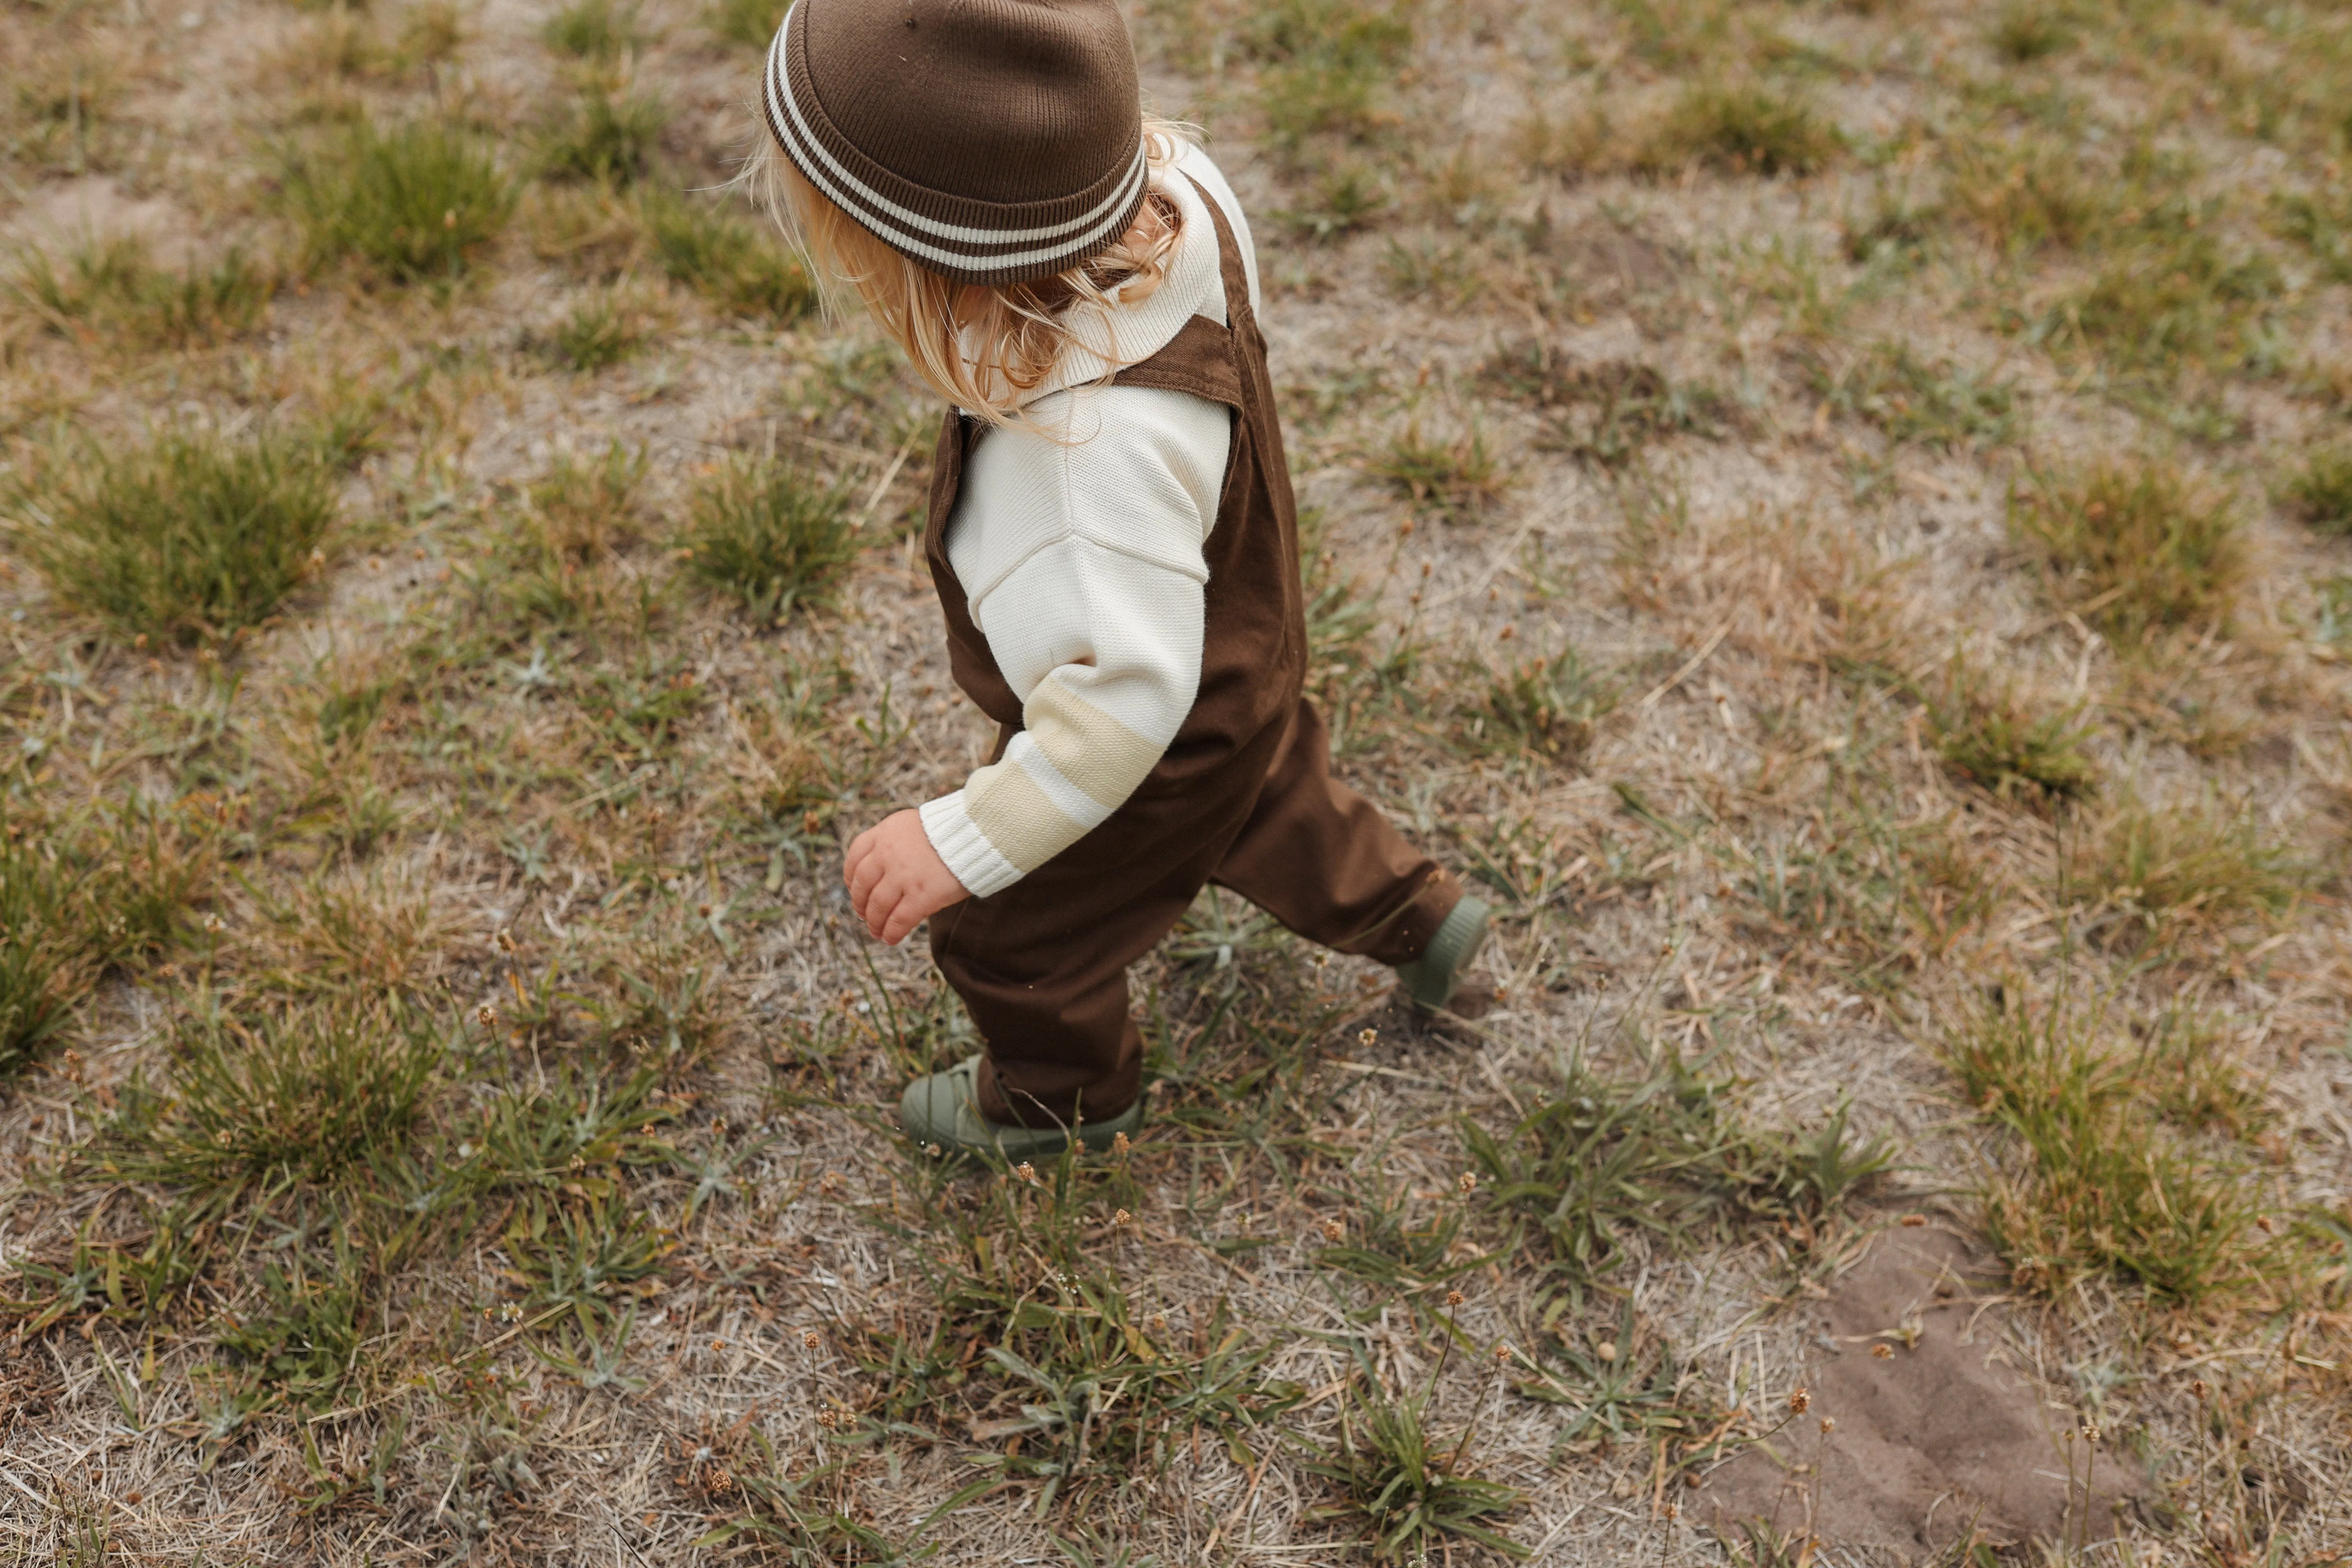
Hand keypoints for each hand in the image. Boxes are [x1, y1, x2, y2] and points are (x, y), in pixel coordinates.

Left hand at [844, 809, 968, 944]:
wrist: (978, 831)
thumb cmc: (953, 830)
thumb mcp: (915, 825)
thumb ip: (896, 842)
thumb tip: (885, 867)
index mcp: (885, 832)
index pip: (855, 856)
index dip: (851, 877)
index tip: (854, 889)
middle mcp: (888, 853)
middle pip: (863, 885)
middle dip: (861, 904)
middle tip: (863, 915)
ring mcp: (903, 876)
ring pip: (877, 906)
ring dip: (874, 923)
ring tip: (876, 931)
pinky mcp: (922, 896)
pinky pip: (899, 921)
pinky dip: (891, 933)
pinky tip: (891, 939)